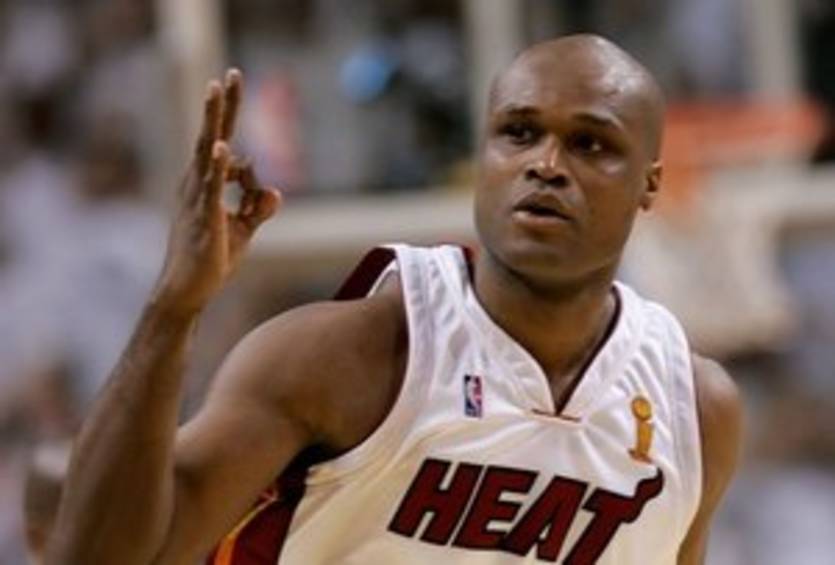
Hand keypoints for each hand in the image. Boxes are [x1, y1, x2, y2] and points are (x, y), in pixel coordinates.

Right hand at [153, 69, 280, 316]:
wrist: (187, 291)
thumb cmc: (211, 259)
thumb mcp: (242, 230)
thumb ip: (258, 208)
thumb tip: (275, 191)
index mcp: (205, 184)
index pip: (222, 145)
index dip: (230, 120)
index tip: (231, 93)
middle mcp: (196, 184)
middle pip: (210, 135)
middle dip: (220, 105)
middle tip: (229, 75)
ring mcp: (197, 198)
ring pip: (206, 151)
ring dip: (214, 119)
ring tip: (217, 89)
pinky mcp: (204, 217)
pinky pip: (211, 187)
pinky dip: (217, 167)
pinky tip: (221, 147)